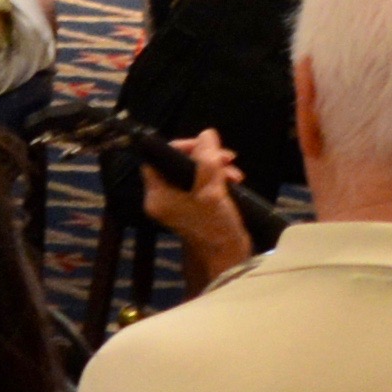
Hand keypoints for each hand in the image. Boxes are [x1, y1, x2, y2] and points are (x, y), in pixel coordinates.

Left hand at [141, 130, 253, 280]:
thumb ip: (207, 160)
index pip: (157, 159)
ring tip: (234, 172)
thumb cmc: (216, 226)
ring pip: (193, 172)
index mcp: (157, 195)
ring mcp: (179, 203)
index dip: (179, 147)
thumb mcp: (211, 189)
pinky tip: (234, 180)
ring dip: (214, 167)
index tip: (202, 145)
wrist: (231, 257)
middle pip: (177, 163)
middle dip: (204, 157)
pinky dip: (216, 178)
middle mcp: (163, 198)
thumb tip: (206, 134)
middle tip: (226, 157)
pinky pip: (201, 183)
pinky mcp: (194, 207)